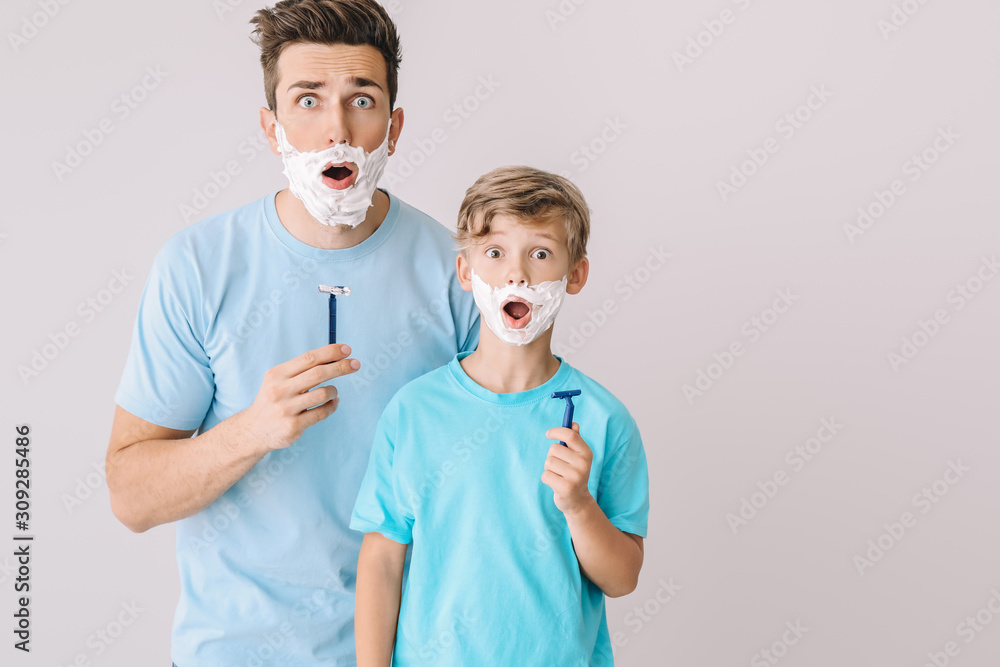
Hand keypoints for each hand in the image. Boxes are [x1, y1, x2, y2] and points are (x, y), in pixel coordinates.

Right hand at [242, 343, 359, 453]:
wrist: (254, 430)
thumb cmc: (273, 401)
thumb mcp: (278, 380)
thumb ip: (301, 370)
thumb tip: (333, 357)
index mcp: (277, 374)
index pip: (309, 358)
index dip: (330, 352)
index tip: (347, 350)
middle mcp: (280, 390)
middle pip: (318, 373)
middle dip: (341, 367)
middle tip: (356, 364)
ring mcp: (286, 409)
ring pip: (323, 393)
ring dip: (333, 391)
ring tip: (333, 392)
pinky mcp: (293, 426)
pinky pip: (322, 412)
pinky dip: (332, 406)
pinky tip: (333, 403)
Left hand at [541, 422, 594, 514]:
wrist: (578, 500)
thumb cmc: (574, 473)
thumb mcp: (578, 456)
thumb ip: (575, 440)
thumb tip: (573, 423)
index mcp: (586, 453)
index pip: (570, 435)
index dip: (556, 431)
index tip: (548, 434)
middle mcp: (583, 464)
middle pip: (554, 449)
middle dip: (551, 456)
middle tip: (560, 466)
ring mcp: (575, 476)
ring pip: (548, 462)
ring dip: (549, 468)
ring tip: (558, 475)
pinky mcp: (566, 488)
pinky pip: (545, 475)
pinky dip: (547, 479)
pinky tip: (556, 484)